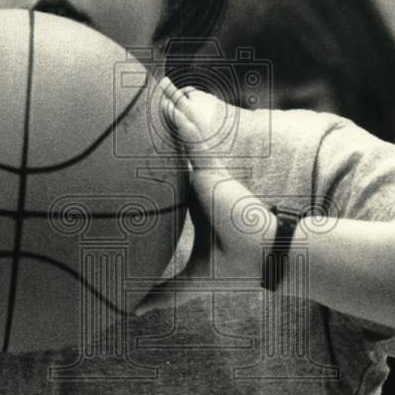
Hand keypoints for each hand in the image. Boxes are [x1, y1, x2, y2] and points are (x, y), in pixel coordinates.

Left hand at [136, 78, 275, 315]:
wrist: (263, 258)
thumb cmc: (235, 268)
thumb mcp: (190, 281)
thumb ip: (162, 293)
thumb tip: (132, 311)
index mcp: (193, 203)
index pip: (168, 178)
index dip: (152, 162)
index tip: (131, 148)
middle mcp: (198, 184)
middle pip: (174, 148)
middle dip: (162, 123)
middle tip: (143, 99)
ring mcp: (206, 173)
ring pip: (184, 134)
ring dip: (171, 108)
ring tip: (156, 83)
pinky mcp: (212, 169)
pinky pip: (192, 135)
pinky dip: (179, 115)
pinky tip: (167, 94)